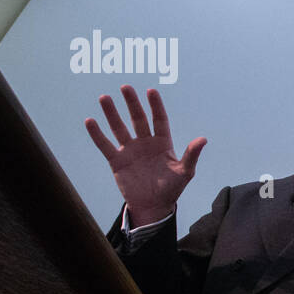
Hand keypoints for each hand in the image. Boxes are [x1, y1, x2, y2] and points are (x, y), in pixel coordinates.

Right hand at [84, 85, 206, 226]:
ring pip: (119, 128)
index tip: (151, 91)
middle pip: (138, 119)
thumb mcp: (184, 172)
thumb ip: (191, 155)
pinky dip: (97, 134)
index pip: (159, 120)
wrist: (153, 206)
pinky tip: (90, 121)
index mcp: (162, 143)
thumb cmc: (171, 189)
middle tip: (125, 87)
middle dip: (132, 103)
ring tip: (104, 98)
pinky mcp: (116, 161)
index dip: (155, 106)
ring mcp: (130, 151)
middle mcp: (145, 143)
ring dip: (112, 113)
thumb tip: (203, 139)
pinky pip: (105, 145)